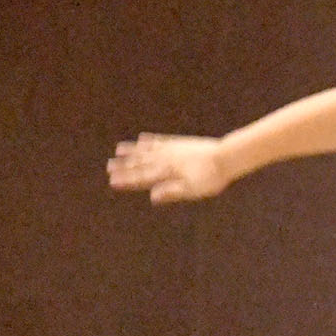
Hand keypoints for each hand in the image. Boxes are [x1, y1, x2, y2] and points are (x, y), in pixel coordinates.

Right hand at [107, 133, 231, 203]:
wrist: (226, 157)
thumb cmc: (211, 178)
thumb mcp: (192, 189)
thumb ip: (172, 192)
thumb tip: (152, 197)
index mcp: (168, 172)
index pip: (143, 177)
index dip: (127, 180)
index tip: (112, 181)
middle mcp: (166, 159)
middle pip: (141, 163)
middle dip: (124, 166)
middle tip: (108, 167)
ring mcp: (172, 149)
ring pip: (147, 150)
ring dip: (133, 151)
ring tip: (118, 149)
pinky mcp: (180, 143)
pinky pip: (160, 141)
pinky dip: (149, 140)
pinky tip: (142, 139)